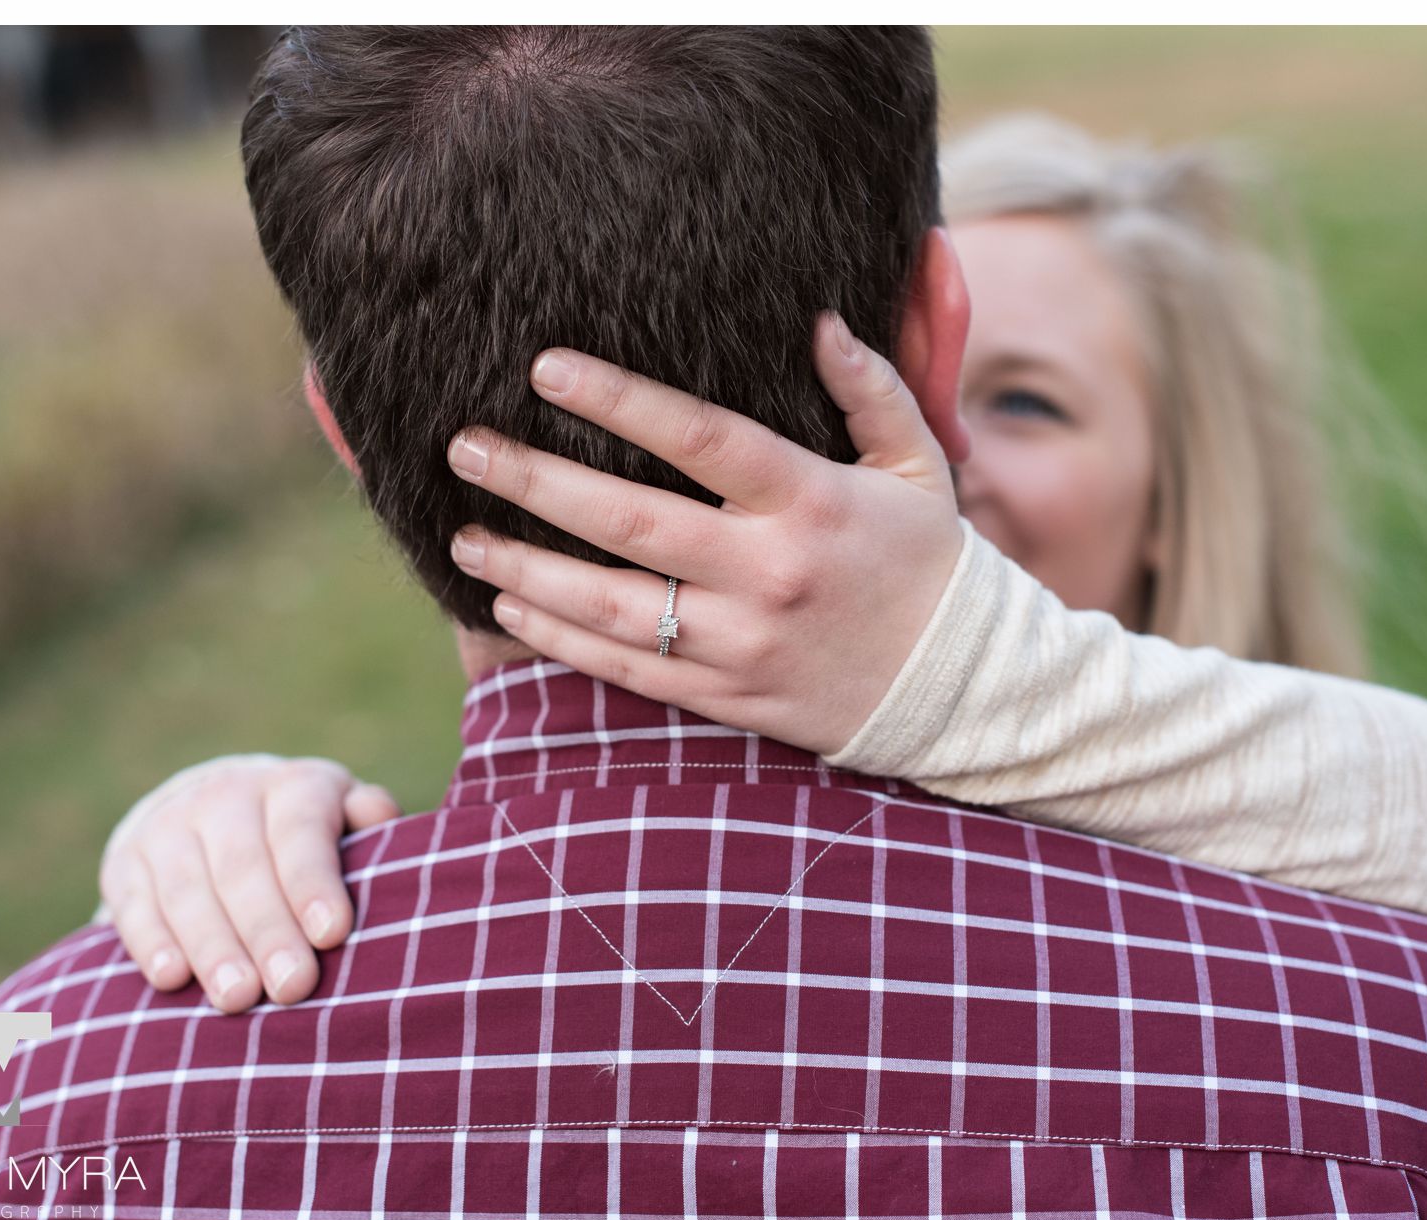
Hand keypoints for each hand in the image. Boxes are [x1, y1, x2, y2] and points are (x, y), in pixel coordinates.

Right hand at [96, 755, 399, 1011]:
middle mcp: (226, 794)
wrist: (212, 807)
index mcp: (293, 785)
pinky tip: (172, 979)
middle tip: (292, 987)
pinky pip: (135, 902)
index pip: (301, 831)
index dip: (313, 882)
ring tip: (238, 999)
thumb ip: (367, 821)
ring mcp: (168, 823)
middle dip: (268, 931)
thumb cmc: (305, 837)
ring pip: (188, 888)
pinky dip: (151, 942)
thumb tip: (383, 817)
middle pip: (244, 866)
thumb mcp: (343, 817)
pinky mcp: (125, 859)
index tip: (333, 934)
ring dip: (213, 946)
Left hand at [446, 312, 963, 755]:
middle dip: (538, 482)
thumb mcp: (919, 463)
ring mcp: (743, 642)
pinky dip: (562, 640)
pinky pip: (629, 669)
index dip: (618, 400)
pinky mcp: (729, 695)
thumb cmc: (930, 561)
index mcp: (810, 502)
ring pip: (612, 606)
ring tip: (464, 537)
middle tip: (465, 447)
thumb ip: (871, 387)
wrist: (962, 688)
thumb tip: (820, 318)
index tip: (544, 368)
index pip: (700, 440)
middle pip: (631, 522)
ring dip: (527, 570)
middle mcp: (769, 573)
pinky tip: (511, 607)